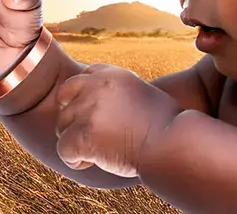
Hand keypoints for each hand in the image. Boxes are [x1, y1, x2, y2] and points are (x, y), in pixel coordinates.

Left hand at [54, 63, 182, 177]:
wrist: (174, 145)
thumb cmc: (168, 127)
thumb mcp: (144, 95)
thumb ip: (119, 95)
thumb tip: (103, 109)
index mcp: (111, 74)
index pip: (80, 79)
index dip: (82, 99)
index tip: (94, 117)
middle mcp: (96, 86)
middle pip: (64, 100)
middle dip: (73, 119)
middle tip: (91, 137)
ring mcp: (88, 110)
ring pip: (61, 126)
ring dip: (75, 141)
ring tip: (98, 152)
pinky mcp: (83, 135)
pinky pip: (63, 149)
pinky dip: (74, 160)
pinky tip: (91, 163)